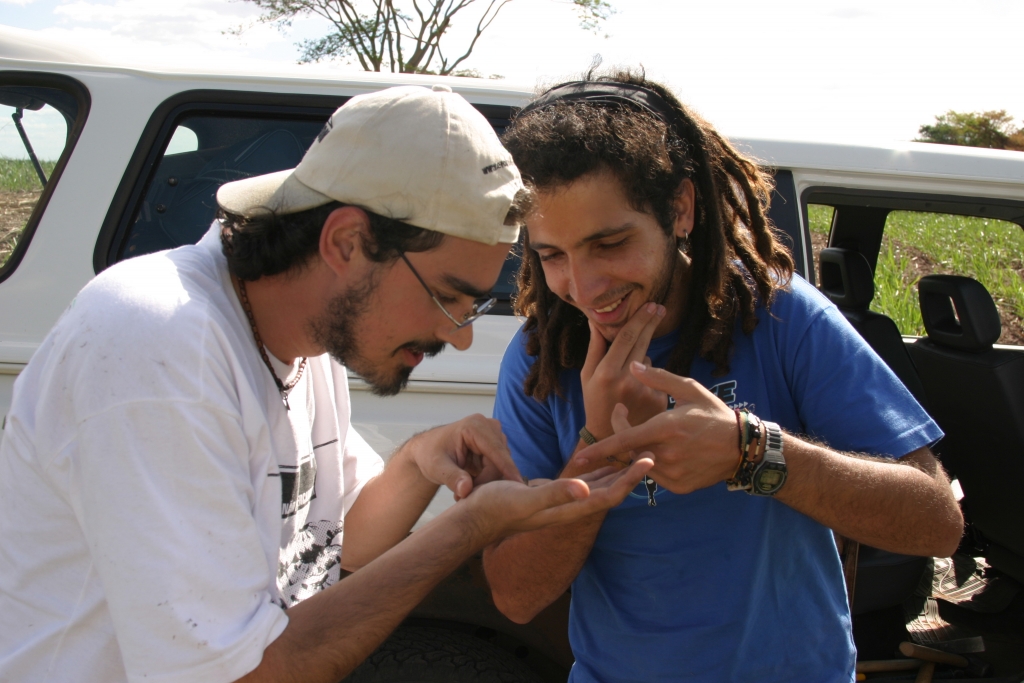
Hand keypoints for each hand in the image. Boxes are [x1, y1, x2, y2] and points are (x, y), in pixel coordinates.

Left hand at [411, 414, 521, 500]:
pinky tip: (471, 483)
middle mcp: (487, 426)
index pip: (496, 450)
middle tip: (465, 496)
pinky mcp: (494, 443)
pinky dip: (487, 477)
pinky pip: (499, 465)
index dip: (507, 468)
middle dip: (487, 480)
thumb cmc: (430, 455)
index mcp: (474, 426)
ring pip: (501, 463)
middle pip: (500, 458)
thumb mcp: (437, 468)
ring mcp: (492, 434)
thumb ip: (452, 478)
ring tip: (465, 490)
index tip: (518, 485)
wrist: (427, 451)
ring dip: (486, 480)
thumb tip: (466, 490)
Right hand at [459, 458, 654, 545]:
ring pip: (597, 486)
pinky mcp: (549, 494)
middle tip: (652, 452)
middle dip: (631, 474)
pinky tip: (601, 462)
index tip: (649, 461)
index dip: (630, 479)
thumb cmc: (495, 508)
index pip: (608, 496)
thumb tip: (585, 490)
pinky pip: (581, 482)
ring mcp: (560, 501)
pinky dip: (596, 471)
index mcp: (567, 508)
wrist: (474, 518)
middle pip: (609, 491)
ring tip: (634, 454)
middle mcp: (568, 507)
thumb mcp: (524, 499)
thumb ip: (554, 494)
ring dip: (617, 472)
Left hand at [573, 362, 738, 493]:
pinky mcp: (679, 487)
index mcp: (666, 428)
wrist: (742, 447)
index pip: (623, 441)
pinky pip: (655, 477)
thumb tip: (633, 364)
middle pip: (629, 452)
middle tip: (623, 419)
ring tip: (653, 434)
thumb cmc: (714, 414)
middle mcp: (667, 454)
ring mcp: (673, 474)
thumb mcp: (689, 389)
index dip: (599, 450)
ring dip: (638, 451)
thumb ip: (659, 378)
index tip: (580, 456)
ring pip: (641, 465)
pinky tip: (668, 451)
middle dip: (621, 438)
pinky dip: (654, 464)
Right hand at [581, 303, 667, 440]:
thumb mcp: (587, 376)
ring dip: (646, 352)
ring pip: (649, 359)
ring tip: (640, 352)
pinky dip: (650, 374)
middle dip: (651, 322)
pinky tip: (643, 382)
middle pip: (643, 342)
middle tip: (659, 307)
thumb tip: (596, 321)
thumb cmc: (594, 402)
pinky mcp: (657, 399)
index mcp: (607, 372)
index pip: (627, 337)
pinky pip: (656, 376)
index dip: (639, 319)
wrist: (609, 437)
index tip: (649, 305)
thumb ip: (595, 348)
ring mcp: (645, 390)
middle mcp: (627, 379)